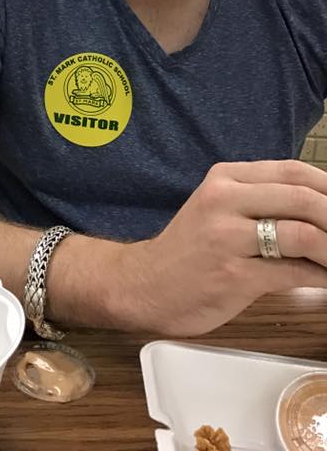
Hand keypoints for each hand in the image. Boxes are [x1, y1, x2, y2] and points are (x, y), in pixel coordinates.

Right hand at [113, 160, 326, 335]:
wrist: (145, 284)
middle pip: (304, 198)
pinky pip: (294, 273)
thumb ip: (264, 203)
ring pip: (304, 233)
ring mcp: (227, 237)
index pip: (293, 171)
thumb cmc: (191, 251)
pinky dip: (323, 277)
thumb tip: (320, 208)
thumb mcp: (220, 210)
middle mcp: (224, 200)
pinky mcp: (233, 275)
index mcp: (225, 178)